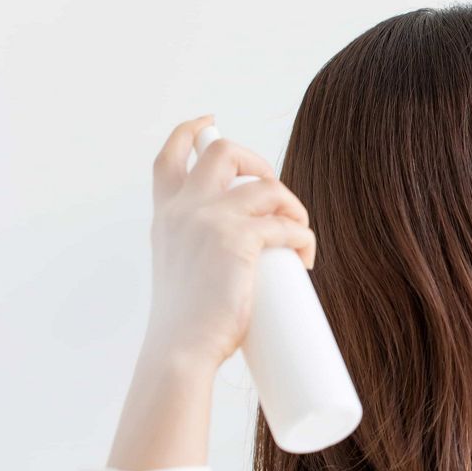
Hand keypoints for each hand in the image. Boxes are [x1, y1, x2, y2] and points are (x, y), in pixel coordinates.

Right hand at [140, 114, 317, 374]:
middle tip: (276, 193)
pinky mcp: (238, 240)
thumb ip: (200, 251)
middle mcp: (183, 209)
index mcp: (166, 216)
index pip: (170, 157)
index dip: (190, 131)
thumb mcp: (180, 272)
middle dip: (258, 161)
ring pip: (267, 186)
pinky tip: (305, 256)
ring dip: (293, 205)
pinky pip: (286, 225)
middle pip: (223, 151)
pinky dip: (304, 237)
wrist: (180, 351)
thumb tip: (248, 253)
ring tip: (300, 233)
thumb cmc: (187, 326)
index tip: (208, 119)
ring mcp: (210, 220)